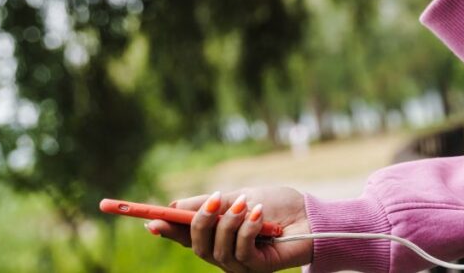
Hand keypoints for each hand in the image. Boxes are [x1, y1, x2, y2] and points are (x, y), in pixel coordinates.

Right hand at [147, 186, 310, 272]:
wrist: (311, 215)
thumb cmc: (278, 205)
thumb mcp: (240, 196)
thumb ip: (210, 204)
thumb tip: (174, 206)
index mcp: (217, 236)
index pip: (186, 237)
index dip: (168, 230)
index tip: (151, 220)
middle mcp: (225, 254)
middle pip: (197, 247)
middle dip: (200, 223)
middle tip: (212, 202)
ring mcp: (240, 264)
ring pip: (218, 250)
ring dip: (230, 223)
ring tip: (246, 203)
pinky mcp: (258, 267)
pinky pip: (242, 252)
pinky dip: (248, 229)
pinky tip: (259, 214)